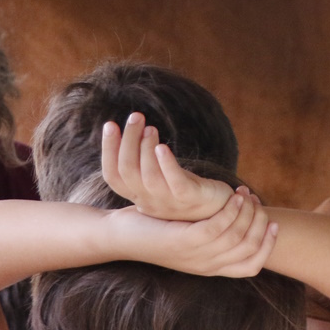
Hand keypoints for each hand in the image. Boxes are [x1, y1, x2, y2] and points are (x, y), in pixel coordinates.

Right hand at [102, 112, 233, 221]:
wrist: (220, 213)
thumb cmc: (187, 190)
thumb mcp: (161, 177)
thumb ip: (145, 163)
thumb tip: (132, 132)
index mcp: (139, 196)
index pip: (113, 175)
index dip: (109, 150)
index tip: (110, 124)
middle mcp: (149, 201)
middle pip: (127, 171)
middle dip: (128, 141)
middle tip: (135, 116)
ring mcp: (170, 202)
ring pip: (148, 177)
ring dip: (146, 149)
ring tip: (150, 128)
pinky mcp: (191, 198)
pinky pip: (175, 183)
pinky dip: (166, 164)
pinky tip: (163, 147)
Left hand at [106, 189, 276, 278]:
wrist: (120, 237)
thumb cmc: (156, 232)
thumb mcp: (189, 239)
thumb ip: (212, 237)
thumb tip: (236, 222)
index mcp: (210, 269)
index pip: (252, 266)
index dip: (268, 245)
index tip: (274, 223)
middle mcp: (206, 266)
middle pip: (249, 248)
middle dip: (260, 222)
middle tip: (257, 201)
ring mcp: (195, 256)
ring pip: (237, 236)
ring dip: (247, 212)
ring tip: (245, 194)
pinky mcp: (183, 241)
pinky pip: (217, 227)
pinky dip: (230, 211)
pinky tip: (232, 197)